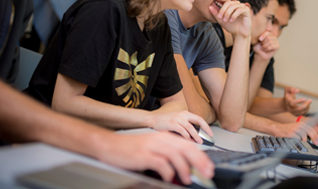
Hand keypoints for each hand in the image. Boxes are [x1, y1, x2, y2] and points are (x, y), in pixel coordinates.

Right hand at [98, 132, 213, 184]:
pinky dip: (168, 171)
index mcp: (165, 138)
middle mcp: (160, 140)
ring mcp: (151, 146)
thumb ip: (168, 155)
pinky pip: (160, 163)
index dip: (201, 156)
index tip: (208, 167)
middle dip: (199, 161)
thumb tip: (185, 167)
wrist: (109, 145)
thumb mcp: (153, 148)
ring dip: (184, 168)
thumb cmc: (131, 149)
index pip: (188, 145)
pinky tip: (169, 177)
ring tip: (188, 179)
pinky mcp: (143, 155)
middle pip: (185, 148)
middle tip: (206, 173)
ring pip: (175, 155)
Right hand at [148, 110, 212, 144]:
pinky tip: (188, 141)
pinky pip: (182, 130)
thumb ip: (185, 126)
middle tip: (209, 136)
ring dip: (196, 135)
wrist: (152, 119)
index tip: (210, 132)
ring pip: (191, 127)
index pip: (199, 118)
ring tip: (199, 141)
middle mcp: (182, 114)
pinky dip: (186, 136)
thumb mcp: (176, 120)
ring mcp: (177, 118)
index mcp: (184, 113)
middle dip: (205, 128)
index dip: (206, 125)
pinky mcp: (172, 123)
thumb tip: (194, 136)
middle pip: (198, 120)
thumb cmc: (164, 121)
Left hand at [209, 0, 250, 37]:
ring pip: (233, 6)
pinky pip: (239, 10)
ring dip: (227, 13)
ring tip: (225, 20)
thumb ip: (216, 14)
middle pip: (228, 2)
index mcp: (231, 5)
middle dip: (223, 9)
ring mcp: (242, 6)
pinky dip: (234, 15)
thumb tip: (209, 7)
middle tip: (219, 17)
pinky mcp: (246, 10)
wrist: (238, 34)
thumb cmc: (230, 26)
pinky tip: (231, 20)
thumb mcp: (221, 20)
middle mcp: (237, 4)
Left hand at [253, 31, 279, 60]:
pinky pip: (273, 46)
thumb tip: (266, 29)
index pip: (267, 32)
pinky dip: (267, 49)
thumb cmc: (258, 47)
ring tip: (263, 48)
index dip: (263, 35)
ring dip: (265, 46)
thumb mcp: (257, 40)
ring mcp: (276, 41)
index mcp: (269, 33)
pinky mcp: (278, 46)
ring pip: (270, 42)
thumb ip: (260, 34)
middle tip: (261, 45)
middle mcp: (273, 36)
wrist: (260, 54)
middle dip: (263, 43)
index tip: (260, 39)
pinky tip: (265, 50)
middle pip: (268, 38)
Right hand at [273, 121, 317, 144]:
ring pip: (304, 135)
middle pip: (309, 131)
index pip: (311, 128)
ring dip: (305, 141)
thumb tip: (311, 137)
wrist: (277, 128)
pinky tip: (297, 141)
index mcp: (300, 124)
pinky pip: (297, 138)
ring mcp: (294, 129)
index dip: (316, 134)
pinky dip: (299, 141)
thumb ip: (303, 130)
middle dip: (314, 138)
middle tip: (315, 143)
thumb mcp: (296, 127)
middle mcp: (298, 125)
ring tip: (303, 142)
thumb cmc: (287, 129)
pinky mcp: (290, 133)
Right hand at [283, 87, 310, 115]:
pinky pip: (303, 113)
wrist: (285, 104)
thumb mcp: (287, 90)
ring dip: (307, 107)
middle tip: (310, 100)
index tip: (305, 99)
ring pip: (302, 112)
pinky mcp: (296, 114)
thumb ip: (291, 88)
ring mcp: (293, 112)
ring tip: (309, 101)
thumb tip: (298, 90)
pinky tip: (307, 105)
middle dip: (306, 105)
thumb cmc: (287, 95)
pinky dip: (307, 109)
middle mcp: (290, 108)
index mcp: (288, 102)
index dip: (299, 101)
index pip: (292, 103)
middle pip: (299, 109)